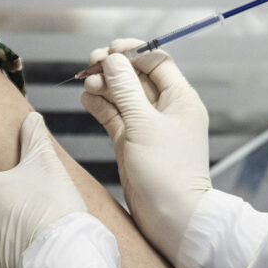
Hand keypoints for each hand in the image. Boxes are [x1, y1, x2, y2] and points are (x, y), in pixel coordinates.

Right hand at [81, 40, 211, 263]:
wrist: (172, 218)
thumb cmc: (167, 172)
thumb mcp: (144, 124)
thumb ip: (126, 90)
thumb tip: (113, 60)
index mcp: (181, 99)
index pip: (157, 62)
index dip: (134, 52)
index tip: (111, 50)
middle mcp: (166, 109)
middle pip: (136, 76)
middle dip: (113, 68)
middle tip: (91, 64)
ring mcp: (148, 126)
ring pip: (123, 96)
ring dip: (104, 86)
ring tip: (86, 83)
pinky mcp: (132, 142)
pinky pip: (115, 116)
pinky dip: (101, 106)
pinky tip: (86, 99)